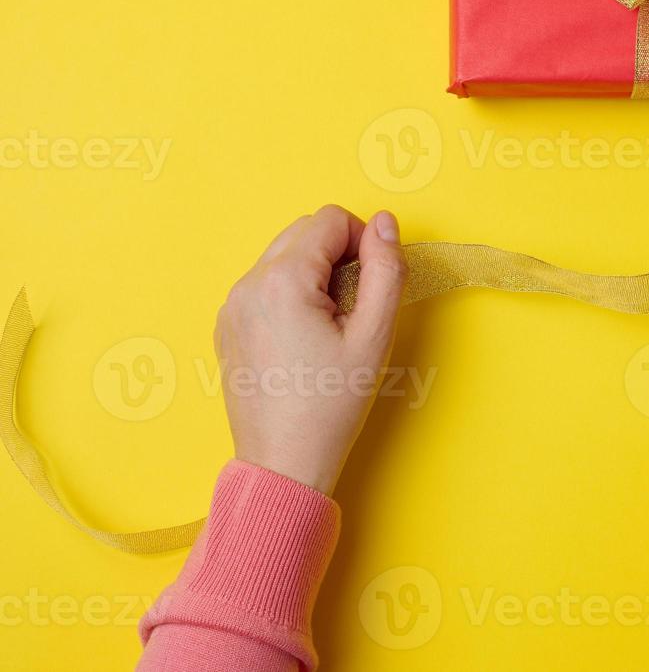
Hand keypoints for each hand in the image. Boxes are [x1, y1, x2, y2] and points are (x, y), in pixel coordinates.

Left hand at [215, 205, 407, 493]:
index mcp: (282, 280)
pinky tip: (306, 338)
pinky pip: (265, 284)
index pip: (329, 220)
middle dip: (337, 254)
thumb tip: (384, 222)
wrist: (284, 463)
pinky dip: (292, 293)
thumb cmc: (332, 403)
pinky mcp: (227, 326)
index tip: (370, 285)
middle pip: (303, 231)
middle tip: (354, 307)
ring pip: (283, 256)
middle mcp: (247, 284)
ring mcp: (231, 306)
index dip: (362, 241)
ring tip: (331, 325)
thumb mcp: (374, 335)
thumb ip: (386, 269)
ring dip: (315, 273)